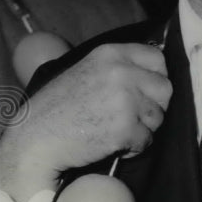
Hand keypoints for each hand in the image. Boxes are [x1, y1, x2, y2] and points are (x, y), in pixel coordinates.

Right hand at [0, 43, 171, 201]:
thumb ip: (117, 68)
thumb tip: (152, 74)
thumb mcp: (86, 71)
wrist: (36, 138)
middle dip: (153, 106)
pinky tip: (111, 143)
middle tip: (130, 117)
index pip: (158, 59)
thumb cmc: (57, 108)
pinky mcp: (125, 128)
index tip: (146, 91)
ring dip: (142, 128)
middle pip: (165, 89)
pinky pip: (147, 141)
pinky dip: (133, 147)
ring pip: (158, 118)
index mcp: (111, 54)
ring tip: (115, 130)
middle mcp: (121, 73)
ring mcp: (125, 100)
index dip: (156, 78)